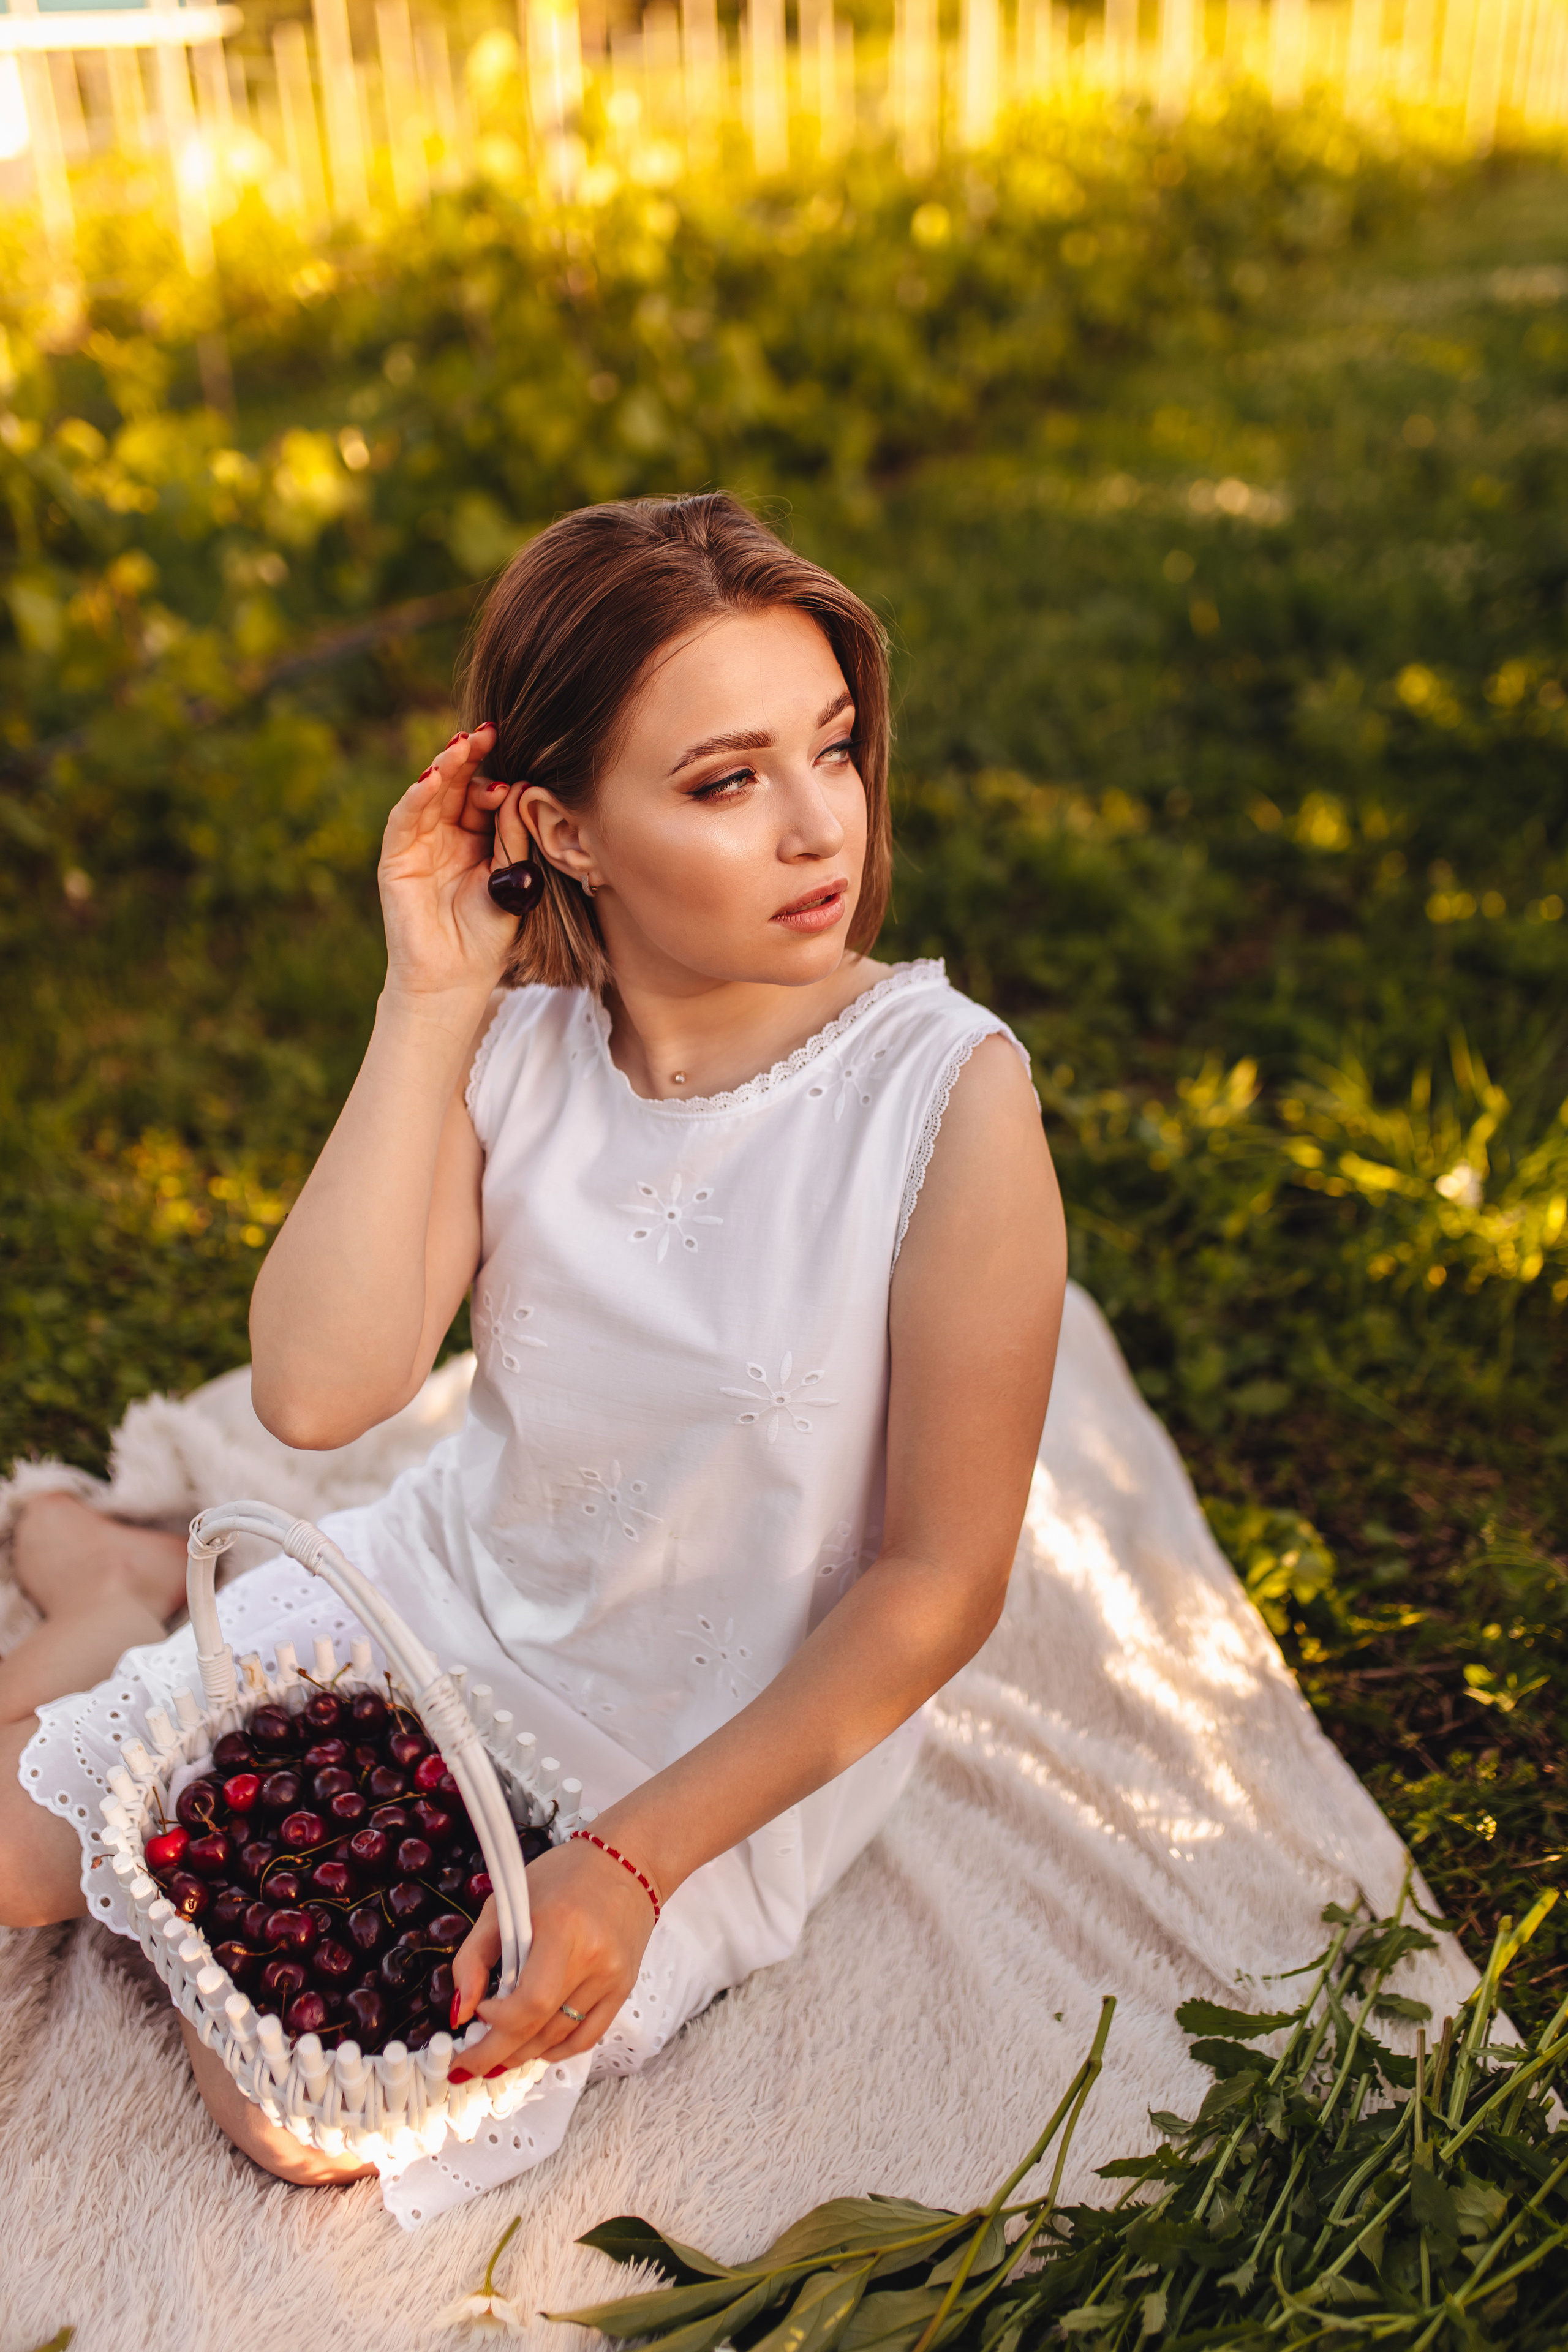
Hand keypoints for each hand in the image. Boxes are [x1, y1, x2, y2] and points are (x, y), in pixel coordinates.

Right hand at [376, 725, 533, 1001]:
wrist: (455, 980)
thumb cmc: (487, 936)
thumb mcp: (511, 878)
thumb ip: (512, 836)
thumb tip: (520, 787)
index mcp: (476, 840)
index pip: (483, 795)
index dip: (497, 774)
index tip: (518, 758)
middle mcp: (446, 836)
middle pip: (456, 786)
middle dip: (471, 758)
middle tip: (490, 733)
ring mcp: (418, 845)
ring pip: (429, 795)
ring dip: (444, 767)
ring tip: (463, 745)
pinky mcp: (395, 858)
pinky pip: (404, 820)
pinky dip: (416, 796)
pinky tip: (433, 777)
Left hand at [447, 1838, 657, 2076]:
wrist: (627, 1862)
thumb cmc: (564, 1876)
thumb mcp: (505, 1902)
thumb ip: (474, 1957)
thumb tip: (460, 2011)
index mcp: (562, 1927)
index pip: (530, 2000)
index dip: (497, 2020)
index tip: (475, 2015)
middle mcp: (593, 1956)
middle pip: (541, 2028)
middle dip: (497, 2054)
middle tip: (467, 2067)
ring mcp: (613, 1976)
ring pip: (560, 2039)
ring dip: (522, 2054)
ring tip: (495, 2057)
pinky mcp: (624, 1988)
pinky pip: (587, 2037)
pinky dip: (556, 2050)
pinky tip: (533, 2048)